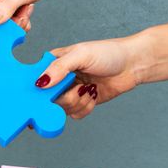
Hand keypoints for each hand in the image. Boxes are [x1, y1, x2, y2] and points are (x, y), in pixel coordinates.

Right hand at [0, 0, 54, 30]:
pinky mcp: (1, 13)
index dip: (4, 30)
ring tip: (26, 5)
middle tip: (25, 8)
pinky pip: (10, 28)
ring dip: (20, 22)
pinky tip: (25, 8)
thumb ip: (7, 6)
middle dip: (15, 25)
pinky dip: (22, 22)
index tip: (20, 17)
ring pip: (5, 31)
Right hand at [34, 35, 148, 119]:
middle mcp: (58, 80)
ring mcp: (70, 92)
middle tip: (79, 88)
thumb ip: (59, 68)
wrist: (132, 64)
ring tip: (89, 89)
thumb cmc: (108, 53)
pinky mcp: (81, 102)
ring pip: (62, 109)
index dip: (36, 93)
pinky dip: (85, 108)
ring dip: (78, 102)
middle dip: (65, 98)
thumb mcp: (81, 55)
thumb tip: (40, 83)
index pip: (35, 81)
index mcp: (53, 64)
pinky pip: (75, 114)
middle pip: (47, 100)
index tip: (42, 99)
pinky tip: (93, 95)